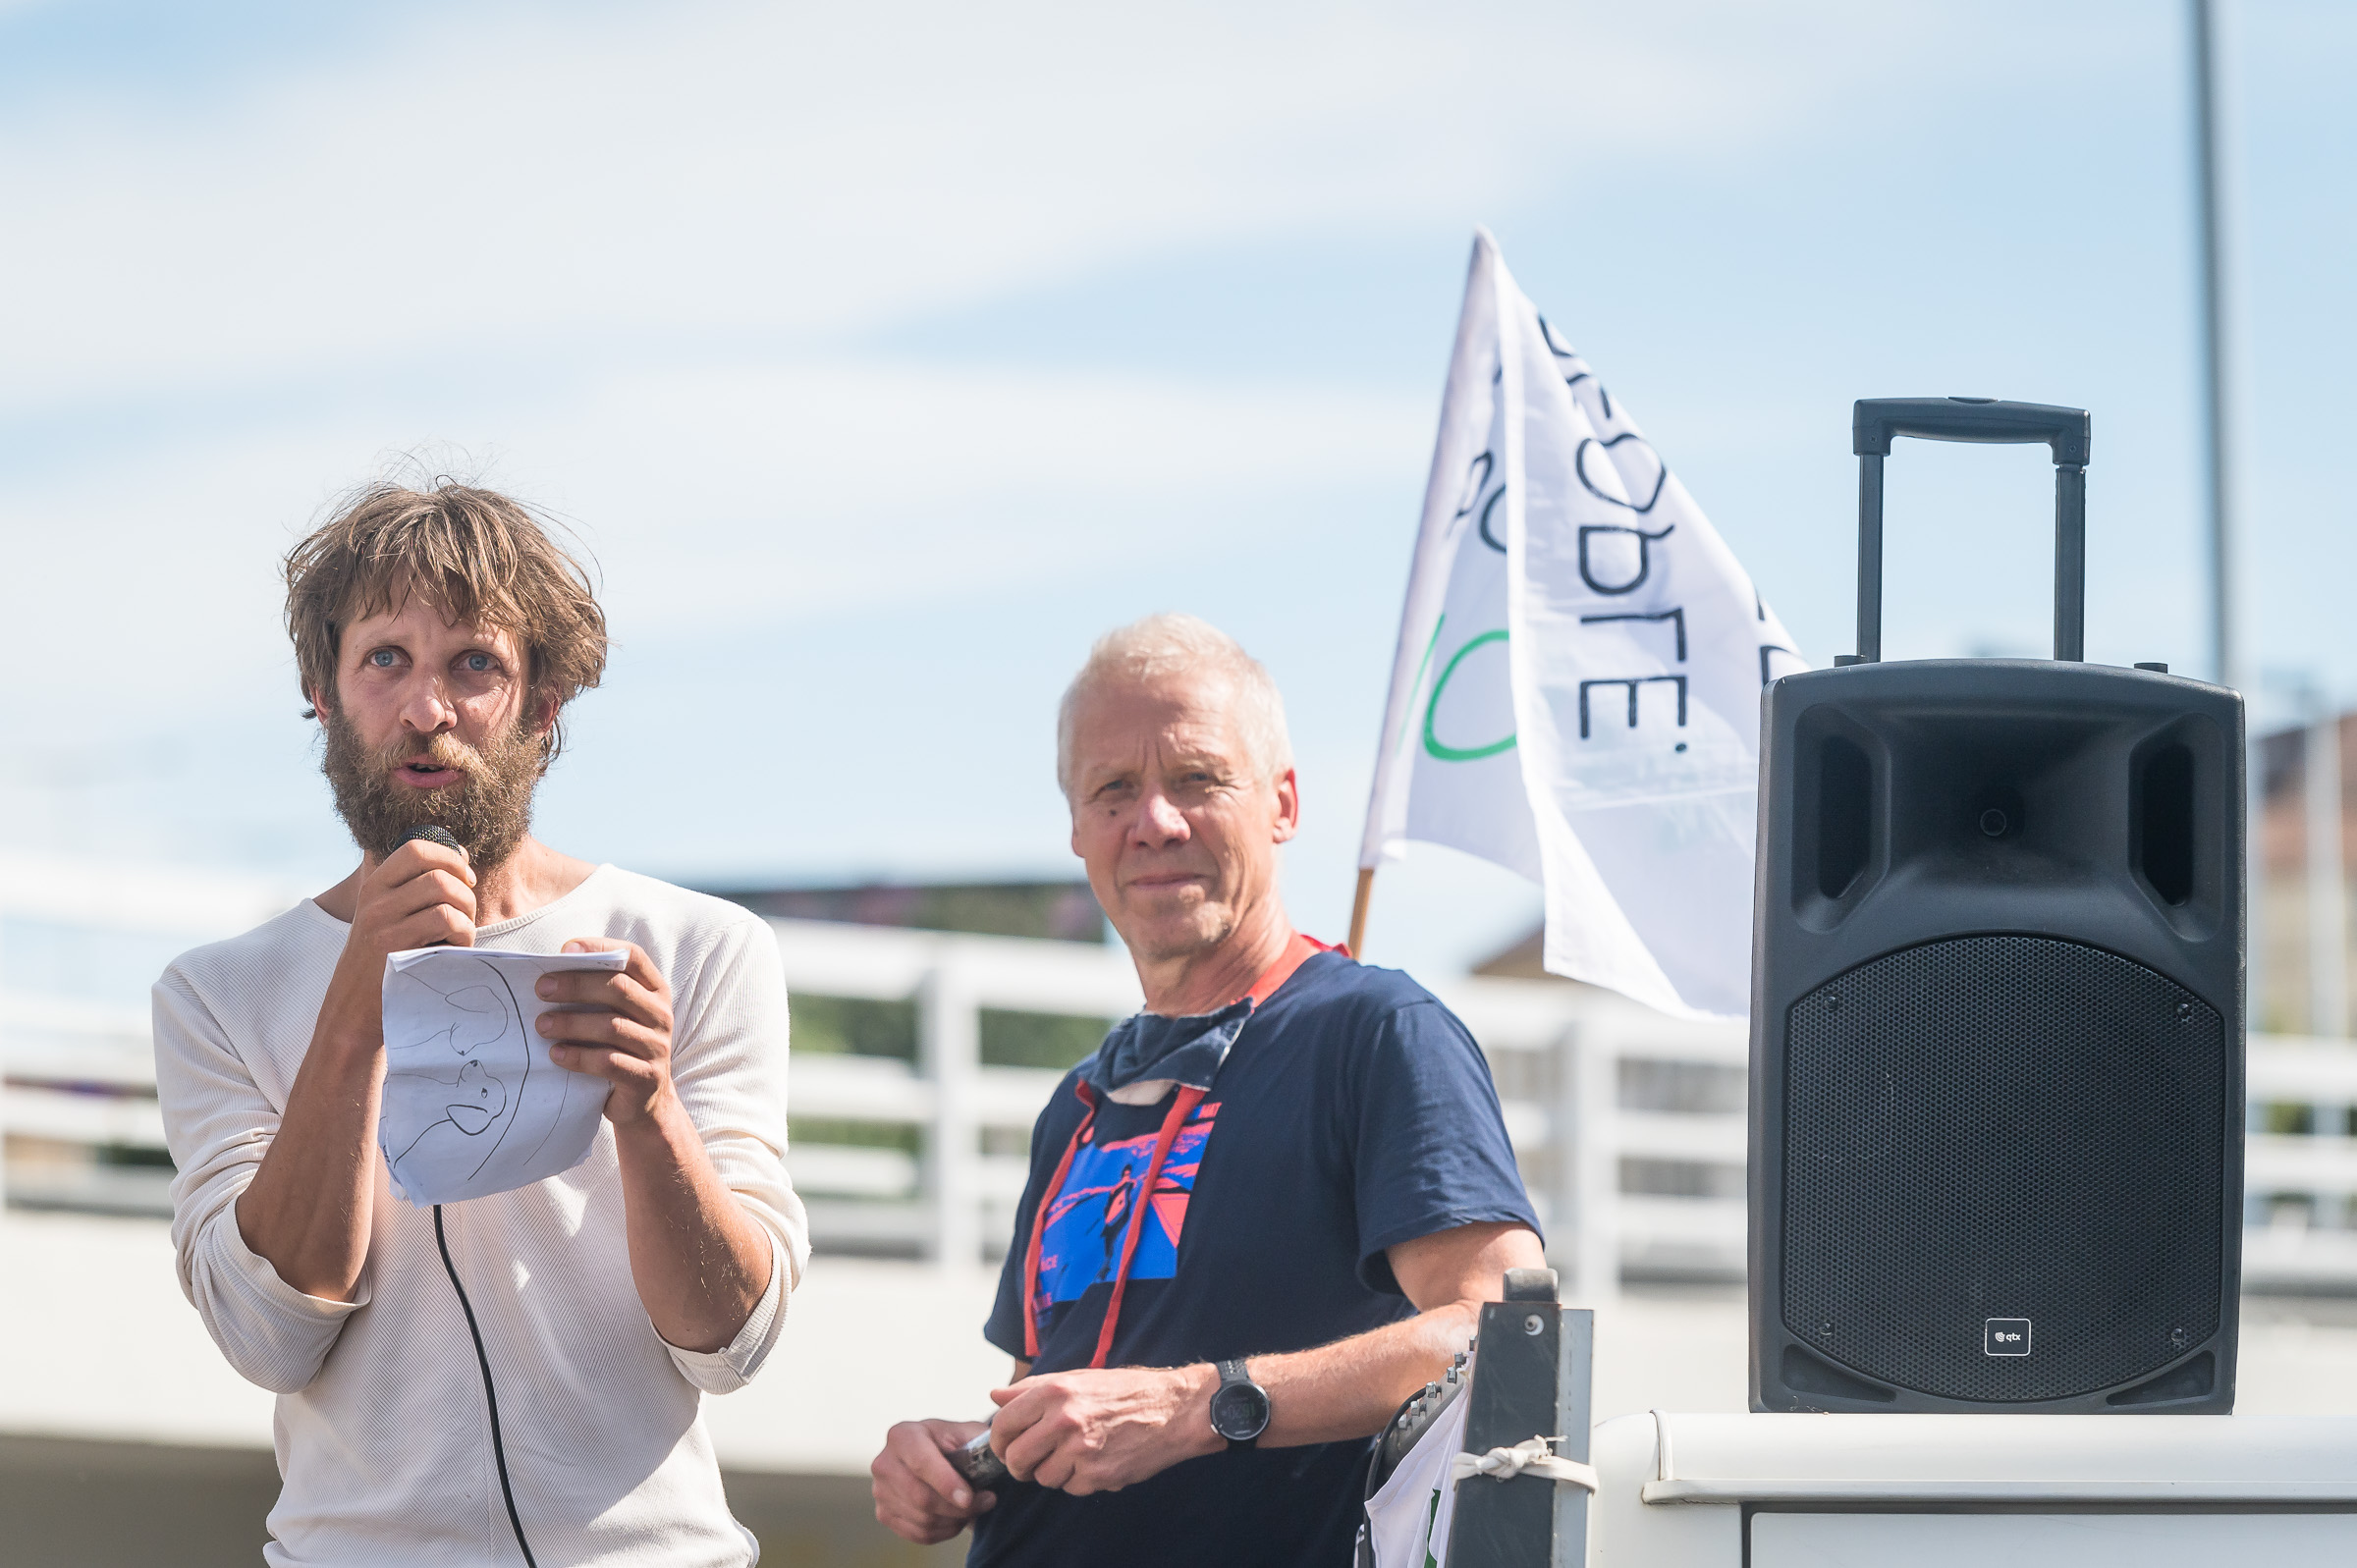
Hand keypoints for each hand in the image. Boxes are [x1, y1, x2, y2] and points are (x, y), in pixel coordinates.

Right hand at [318, 838, 478, 1044]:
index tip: (466, 878)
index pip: (416, 848)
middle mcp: (375, 899)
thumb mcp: (390, 920)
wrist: (354, 1014)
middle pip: (438, 871)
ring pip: (445, 892)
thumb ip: (418, 890)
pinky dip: (464, 933)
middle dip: (466, 890)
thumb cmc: (385, 965)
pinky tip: (456, 949)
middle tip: (467, 914)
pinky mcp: (393, 946)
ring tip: (461, 934)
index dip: (450, 857)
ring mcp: (381, 922)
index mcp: (375, 887)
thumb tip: (463, 856)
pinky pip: (446, 920)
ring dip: (467, 913)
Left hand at [537, 939, 677, 1124]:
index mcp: (655, 990)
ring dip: (571, 1023)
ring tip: (542, 1025)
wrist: (645, 1101)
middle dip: (576, 985)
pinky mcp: (646, 1077)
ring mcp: (657, 1046)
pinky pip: (609, 1062)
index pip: (633, 957)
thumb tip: (551, 976)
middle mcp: (660, 1014)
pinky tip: (556, 1055)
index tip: (565, 950)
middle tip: (541, 989)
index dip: (601, 948)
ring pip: (612, 1026)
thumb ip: (597, 994)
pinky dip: (578, 1057)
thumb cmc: (620, 1048)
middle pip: (619, 989)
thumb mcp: (616, 1016)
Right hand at [872, 1419, 994, 1544]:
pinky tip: (957, 1516)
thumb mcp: (968, 1433)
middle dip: (958, 1507)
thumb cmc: (956, 1444)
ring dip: (955, 1519)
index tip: (969, 1498)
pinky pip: (920, 1534)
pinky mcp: (885, 1514)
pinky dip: (945, 1530)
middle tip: (987, 1501)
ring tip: (973, 1506)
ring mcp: (880, 1491)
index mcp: (902, 1435)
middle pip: (921, 1497)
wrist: (940, 1458)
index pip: (921, 1462)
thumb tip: (990, 1458)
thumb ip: (977, 1443)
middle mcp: (884, 1462)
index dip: (946, 1483)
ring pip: (923, 1519)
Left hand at [989, 1364, 1220, 1495]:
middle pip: (1016, 1458)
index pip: (1003, 1423)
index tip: (1005, 1446)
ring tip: (1073, 1455)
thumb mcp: (1078, 1378)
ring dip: (1052, 1472)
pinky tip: (1095, 1461)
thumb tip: (994, 1396)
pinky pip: (1071, 1488)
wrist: (1174, 1410)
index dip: (999, 1440)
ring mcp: (1081, 1450)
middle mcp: (1064, 1420)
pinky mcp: (1098, 1475)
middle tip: (1031, 1461)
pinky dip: (1078, 1480)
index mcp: (1055, 1391)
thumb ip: (1032, 1388)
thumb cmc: (1126, 1391)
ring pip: (1043, 1478)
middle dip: (1019, 1465)